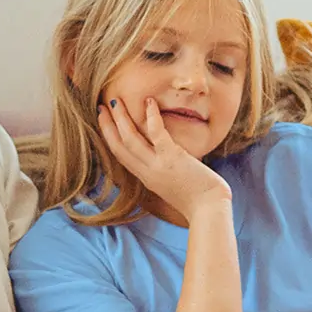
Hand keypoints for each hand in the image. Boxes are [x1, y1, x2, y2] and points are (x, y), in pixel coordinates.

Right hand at [97, 95, 230, 218]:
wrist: (209, 210)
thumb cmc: (197, 198)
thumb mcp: (172, 184)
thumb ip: (163, 171)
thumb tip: (164, 156)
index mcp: (145, 177)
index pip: (120, 155)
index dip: (109, 136)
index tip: (104, 120)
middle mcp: (146, 172)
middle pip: (118, 146)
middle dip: (107, 125)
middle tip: (102, 106)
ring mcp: (157, 165)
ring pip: (130, 139)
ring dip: (121, 119)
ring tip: (116, 101)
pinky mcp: (172, 158)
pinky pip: (156, 133)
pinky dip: (151, 116)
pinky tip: (149, 101)